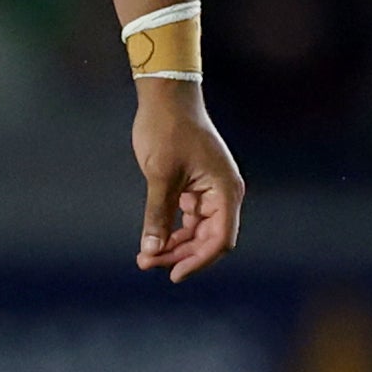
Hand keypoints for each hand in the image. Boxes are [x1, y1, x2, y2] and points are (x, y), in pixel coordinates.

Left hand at [132, 81, 244, 282]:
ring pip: (197, 232)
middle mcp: (223, 194)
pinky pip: (189, 219)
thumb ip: (158, 214)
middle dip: (180, 255)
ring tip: (145, 257)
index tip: (173, 274)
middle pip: (208, 239)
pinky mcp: (196, 188)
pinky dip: (172, 230)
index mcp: (225, 191)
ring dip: (174, 246)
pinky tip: (152, 241)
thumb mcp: (160, 175)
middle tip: (147, 263)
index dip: (198, 261)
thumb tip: (152, 250)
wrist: (166, 97)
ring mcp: (210, 191)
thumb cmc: (167, 130)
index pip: (220, 239)